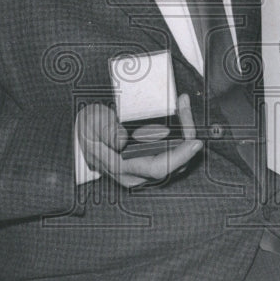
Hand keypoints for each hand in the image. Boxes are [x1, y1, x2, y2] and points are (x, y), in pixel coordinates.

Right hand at [76, 94, 201, 187]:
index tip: (194, 141)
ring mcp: (145, 170)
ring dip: (184, 132)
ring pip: (176, 158)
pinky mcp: (151, 162)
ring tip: (183, 106)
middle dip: (186, 135)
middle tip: (186, 107)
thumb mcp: (90, 126)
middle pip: (173, 162)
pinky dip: (179, 134)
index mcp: (122, 167)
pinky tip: (179, 114)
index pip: (157, 168)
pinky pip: (172, 152)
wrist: (85, 138)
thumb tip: (121, 138)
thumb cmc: (89, 132)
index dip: (178, 156)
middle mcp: (137, 174)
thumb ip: (104, 131)